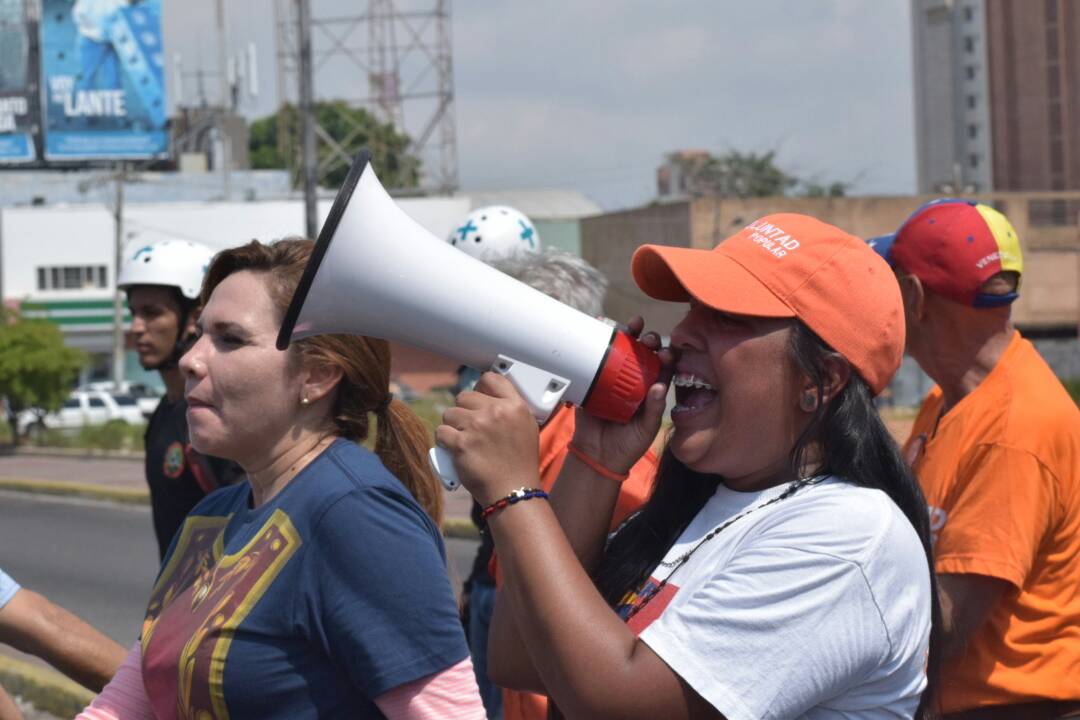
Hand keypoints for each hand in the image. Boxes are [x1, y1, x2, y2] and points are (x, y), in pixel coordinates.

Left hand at [436, 372, 540, 506]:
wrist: (514, 491)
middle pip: (464, 396)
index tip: (477, 399)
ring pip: (449, 414)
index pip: (490, 379)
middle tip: (469, 428)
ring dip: (452, 426)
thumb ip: (509, 410)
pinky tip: (453, 449)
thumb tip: (487, 398)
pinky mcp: (461, 444)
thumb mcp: (526, 428)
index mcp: (515, 406)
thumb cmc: (520, 464)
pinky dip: (444, 441)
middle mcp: (496, 412)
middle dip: (463, 411)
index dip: (479, 388)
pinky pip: (441, 432)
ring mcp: (477, 427)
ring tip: (463, 440)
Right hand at [573, 317, 673, 472]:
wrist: (597, 456)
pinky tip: (603, 327)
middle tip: (648, 339)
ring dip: (626, 335)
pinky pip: (596, 357)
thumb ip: (654, 409)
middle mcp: (633, 380)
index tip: (667, 352)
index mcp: (651, 389)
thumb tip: (660, 386)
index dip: (666, 356)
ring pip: (621, 350)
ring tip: (631, 326)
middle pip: (642, 353)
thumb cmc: (628, 445)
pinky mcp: (594, 379)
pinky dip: (598, 341)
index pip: (662, 367)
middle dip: (648, 341)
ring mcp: (613, 377)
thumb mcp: (647, 428)